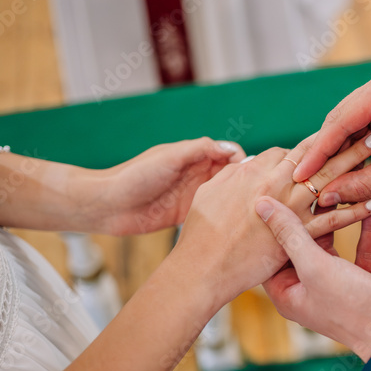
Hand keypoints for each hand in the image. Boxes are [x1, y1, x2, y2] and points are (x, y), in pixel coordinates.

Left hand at [91, 137, 246, 234]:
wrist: (109, 205)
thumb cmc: (135, 175)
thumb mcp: (170, 156)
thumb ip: (200, 149)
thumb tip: (231, 149)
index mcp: (193, 156)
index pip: (228, 154)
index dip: (243, 160)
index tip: (254, 171)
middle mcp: (196, 174)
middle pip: (230, 174)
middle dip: (245, 180)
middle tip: (261, 191)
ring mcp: (193, 195)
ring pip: (224, 194)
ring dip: (237, 198)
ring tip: (253, 207)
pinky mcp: (188, 214)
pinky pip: (213, 212)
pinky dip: (225, 215)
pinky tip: (237, 221)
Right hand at [170, 131, 370, 312]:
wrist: (202, 268)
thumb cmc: (200, 234)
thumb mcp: (210, 191)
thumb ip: (231, 174)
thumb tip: (245, 163)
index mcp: (253, 170)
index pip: (292, 151)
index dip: (313, 148)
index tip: (332, 144)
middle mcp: (273, 183)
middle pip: (317, 154)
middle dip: (345, 137)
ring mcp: (287, 208)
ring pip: (330, 177)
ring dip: (358, 160)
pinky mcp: (296, 235)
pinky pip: (333, 219)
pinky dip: (355, 210)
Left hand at [258, 197, 370, 361]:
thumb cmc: (352, 308)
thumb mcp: (315, 266)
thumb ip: (290, 233)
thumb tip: (261, 204)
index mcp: (286, 292)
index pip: (270, 249)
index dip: (271, 220)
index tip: (274, 189)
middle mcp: (307, 289)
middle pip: (301, 243)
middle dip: (308, 214)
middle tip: (309, 182)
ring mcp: (335, 285)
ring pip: (332, 243)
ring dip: (339, 217)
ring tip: (340, 188)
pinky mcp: (361, 281)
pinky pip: (359, 248)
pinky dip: (366, 228)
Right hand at [291, 65, 370, 206]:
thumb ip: (364, 183)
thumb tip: (326, 196)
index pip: (342, 121)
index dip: (318, 151)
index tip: (299, 173)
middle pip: (340, 118)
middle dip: (323, 150)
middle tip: (302, 179)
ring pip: (348, 121)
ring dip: (335, 148)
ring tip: (317, 176)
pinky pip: (361, 123)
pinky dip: (351, 144)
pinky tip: (339, 166)